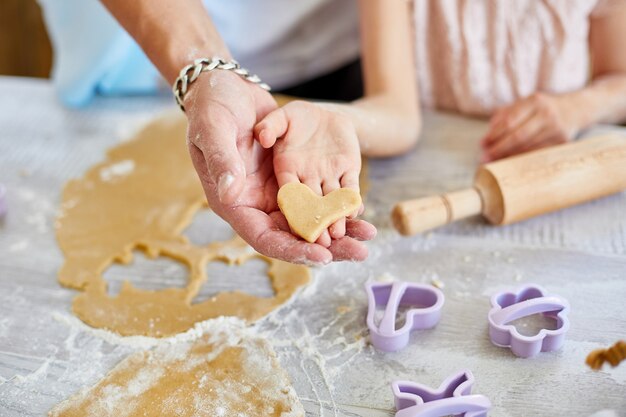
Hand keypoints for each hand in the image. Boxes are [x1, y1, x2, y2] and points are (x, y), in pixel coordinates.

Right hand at [185, 71, 374, 263]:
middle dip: (326, 247)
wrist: (225, 87)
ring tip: (368, 236)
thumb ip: (222, 160)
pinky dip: (337, 205)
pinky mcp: (292, 176)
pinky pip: (317, 197)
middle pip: (292, 237)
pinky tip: (360, 211)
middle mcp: (257, 203)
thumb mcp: (212, 129)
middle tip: (359, 252)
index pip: (264, 237)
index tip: (321, 256)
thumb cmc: (212, 108)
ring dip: (338, 230)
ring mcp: (275, 191)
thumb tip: (230, 193)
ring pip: (309, 221)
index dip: (292, 249)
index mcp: (234, 202)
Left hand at [480, 93, 578, 161]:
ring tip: (493, 162)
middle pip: (518, 136)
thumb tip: (488, 136)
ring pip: (527, 148)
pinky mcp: (562, 143)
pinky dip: (521, 159)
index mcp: (534, 101)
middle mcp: (547, 114)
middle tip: (484, 157)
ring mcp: (556, 129)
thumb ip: (504, 116)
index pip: (510, 121)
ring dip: (508, 156)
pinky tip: (509, 162)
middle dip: (499, 149)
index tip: (482, 144)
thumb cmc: (540, 108)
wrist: (575, 109)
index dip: (494, 134)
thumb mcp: (523, 104)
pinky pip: (537, 154)